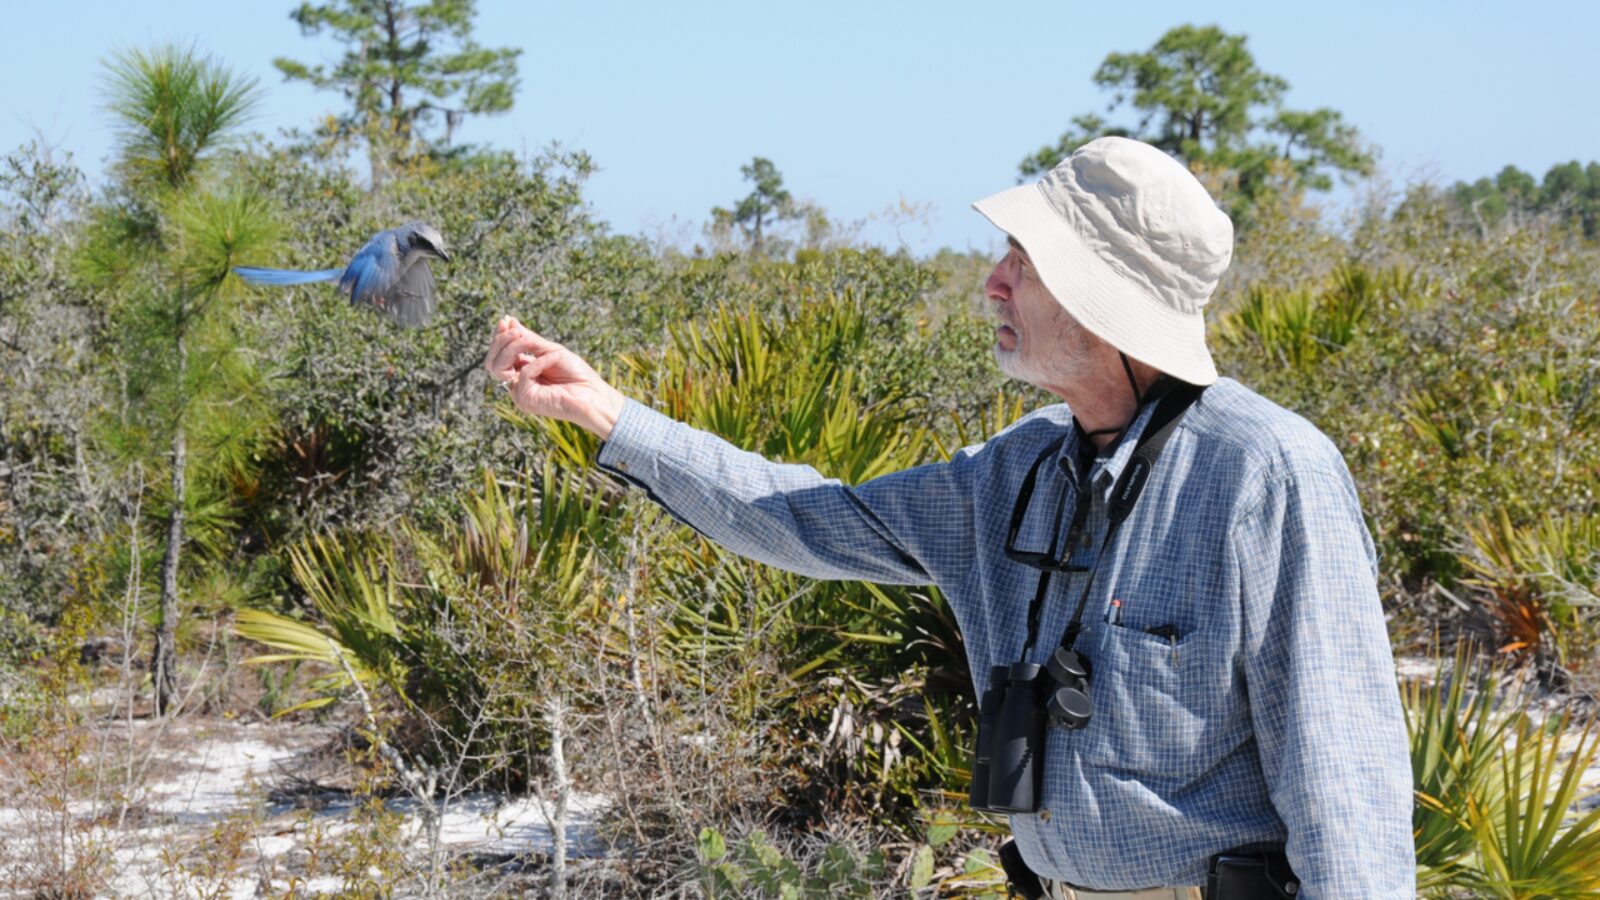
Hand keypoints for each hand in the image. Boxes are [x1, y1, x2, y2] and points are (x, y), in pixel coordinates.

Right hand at [484, 316, 626, 438]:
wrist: (592, 394)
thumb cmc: (576, 374)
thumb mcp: (550, 350)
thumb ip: (528, 339)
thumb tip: (509, 321)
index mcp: (523, 370)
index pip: (500, 354)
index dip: (499, 337)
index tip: (504, 320)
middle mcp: (517, 382)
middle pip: (492, 361)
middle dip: (501, 342)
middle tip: (516, 331)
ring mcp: (519, 392)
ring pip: (498, 368)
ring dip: (512, 348)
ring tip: (530, 342)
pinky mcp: (524, 400)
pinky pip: (523, 373)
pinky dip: (538, 362)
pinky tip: (552, 360)